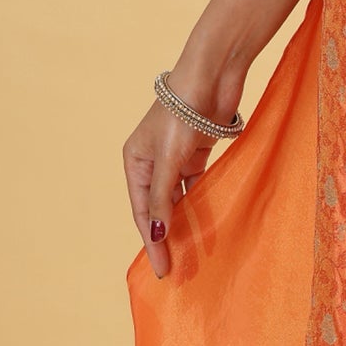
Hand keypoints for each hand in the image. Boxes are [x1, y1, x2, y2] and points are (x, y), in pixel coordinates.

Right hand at [122, 71, 240, 279]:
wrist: (210, 77)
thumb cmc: (182, 114)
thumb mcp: (170, 161)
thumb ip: (165, 199)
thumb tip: (158, 235)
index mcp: (135, 162)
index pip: (144, 212)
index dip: (152, 242)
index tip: (161, 268)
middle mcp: (152, 161)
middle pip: (159, 208)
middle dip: (167, 237)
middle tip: (177, 268)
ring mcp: (176, 157)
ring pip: (179, 198)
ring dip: (186, 222)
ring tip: (193, 252)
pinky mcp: (198, 151)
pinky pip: (198, 185)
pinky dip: (202, 202)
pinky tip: (208, 222)